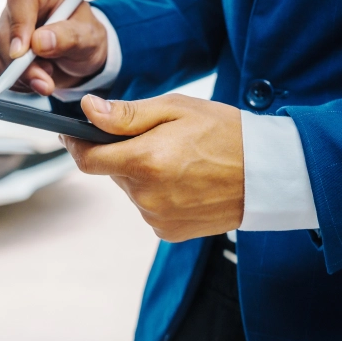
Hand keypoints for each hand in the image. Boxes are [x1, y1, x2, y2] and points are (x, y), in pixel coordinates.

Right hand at [0, 0, 108, 95]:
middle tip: (45, 82)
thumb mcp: (89, 37)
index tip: (21, 53)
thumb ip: (68, 37)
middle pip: (5, 33)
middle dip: (23, 65)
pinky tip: (33, 79)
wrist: (81, 57)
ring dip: (20, 75)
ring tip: (47, 79)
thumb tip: (39, 42)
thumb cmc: (86, 39)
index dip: (18, 25)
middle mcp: (20, 5)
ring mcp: (6, 26)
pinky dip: (13, 80)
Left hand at [62, 94, 243, 241]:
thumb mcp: (175, 109)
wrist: (271, 173)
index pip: (87, 159)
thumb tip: (87, 111)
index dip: (75, 144)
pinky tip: (185, 181)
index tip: (70, 133)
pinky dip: (157, 192)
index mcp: (145, 162)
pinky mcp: (169, 231)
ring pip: (131, 189)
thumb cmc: (225, 132)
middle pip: (112, 171)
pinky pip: (148, 207)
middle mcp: (146, 196)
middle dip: (122, 153)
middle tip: (156, 139)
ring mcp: (158, 217)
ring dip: (141, 173)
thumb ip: (125, 115)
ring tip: (179, 159)